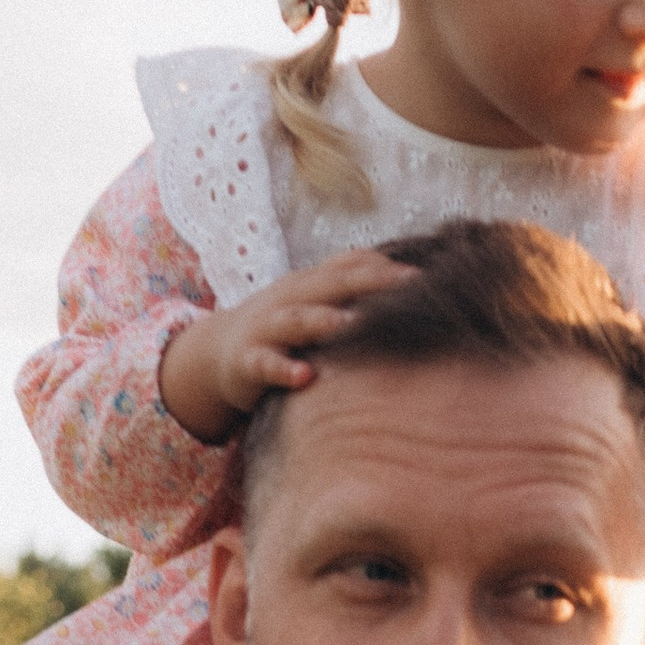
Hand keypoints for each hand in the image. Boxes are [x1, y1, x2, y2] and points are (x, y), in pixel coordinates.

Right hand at [158, 251, 410, 444]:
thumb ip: (353, 286)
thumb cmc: (283, 326)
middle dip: (368, 283)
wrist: (219, 352)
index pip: (351, 268)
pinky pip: (266, 365)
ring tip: (350, 324)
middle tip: (407, 287)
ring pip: (297, 320)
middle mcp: (291, 299)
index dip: (386, 269)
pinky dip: (284, 370)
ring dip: (323, 320)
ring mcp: (268, 328)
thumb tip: (406, 273)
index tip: (426, 275)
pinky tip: (305, 377)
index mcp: (312, 284)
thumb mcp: (317, 301)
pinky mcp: (249, 362)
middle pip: (331, 285)